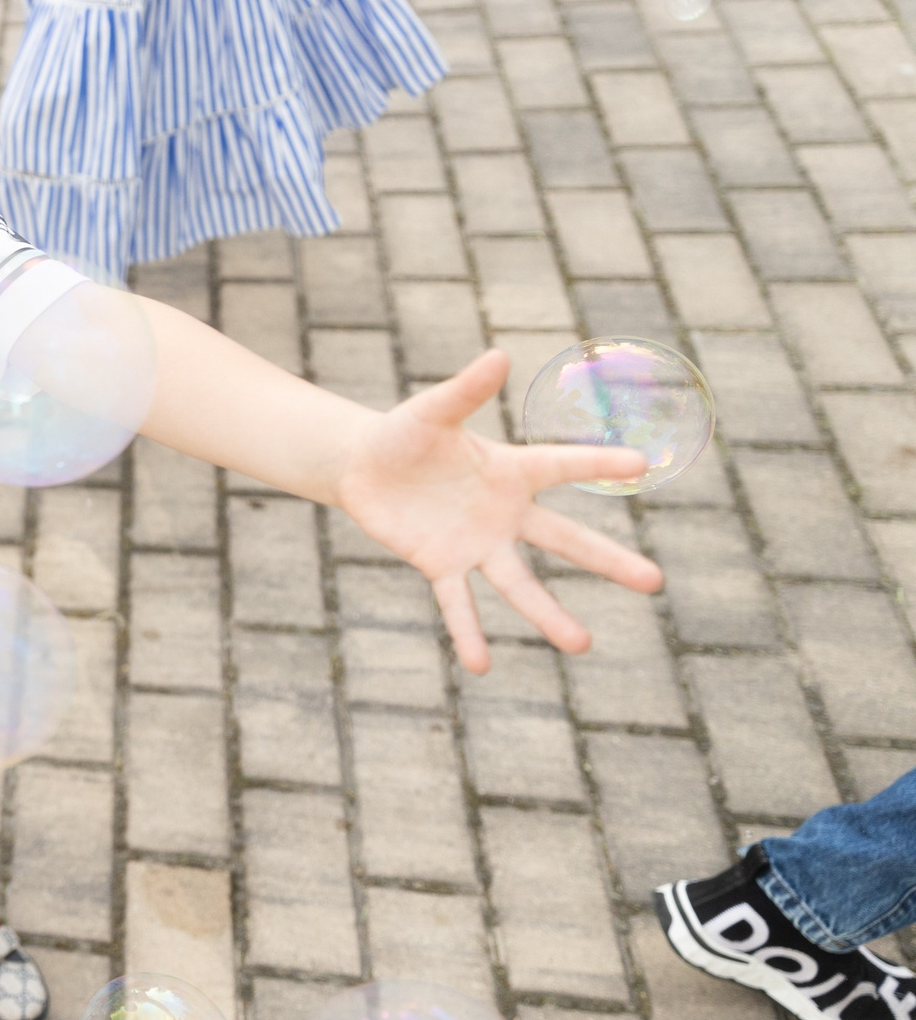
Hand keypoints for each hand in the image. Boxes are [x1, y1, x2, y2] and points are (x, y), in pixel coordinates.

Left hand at [332, 350, 663, 673]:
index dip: (599, 463)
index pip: (564, 465)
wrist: (364, 467)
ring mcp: (477, 544)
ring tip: (583, 645)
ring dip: (548, 615)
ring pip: (519, 584)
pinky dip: (469, 632)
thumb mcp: (432, 410)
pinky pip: (459, 603)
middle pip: (565, 539)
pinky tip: (481, 665)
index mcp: (511, 469)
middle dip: (608, 561)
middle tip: (655, 583)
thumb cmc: (404, 434)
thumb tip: (499, 354)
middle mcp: (505, 513)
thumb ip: (465, 390)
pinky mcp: (441, 565)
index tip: (642, 464)